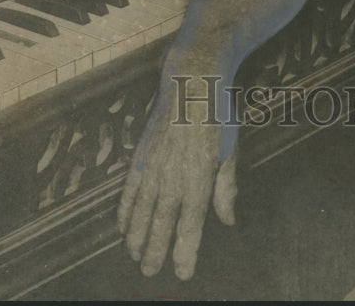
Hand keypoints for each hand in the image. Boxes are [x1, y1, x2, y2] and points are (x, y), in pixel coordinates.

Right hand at [118, 76, 238, 279]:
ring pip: (141, 213)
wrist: (192, 81)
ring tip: (135, 256)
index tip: (182, 272)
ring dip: (137, 237)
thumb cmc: (218, 115)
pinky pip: (129, 191)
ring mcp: (153, 168)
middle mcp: (172, 178)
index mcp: (198, 179)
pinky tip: (123, 227)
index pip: (189, 227)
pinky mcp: (141, 156)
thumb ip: (226, 189)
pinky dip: (125, 211)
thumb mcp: (231, 152)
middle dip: (155, 252)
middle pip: (161, 225)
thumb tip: (227, 219)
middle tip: (150, 272)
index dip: (184, 253)